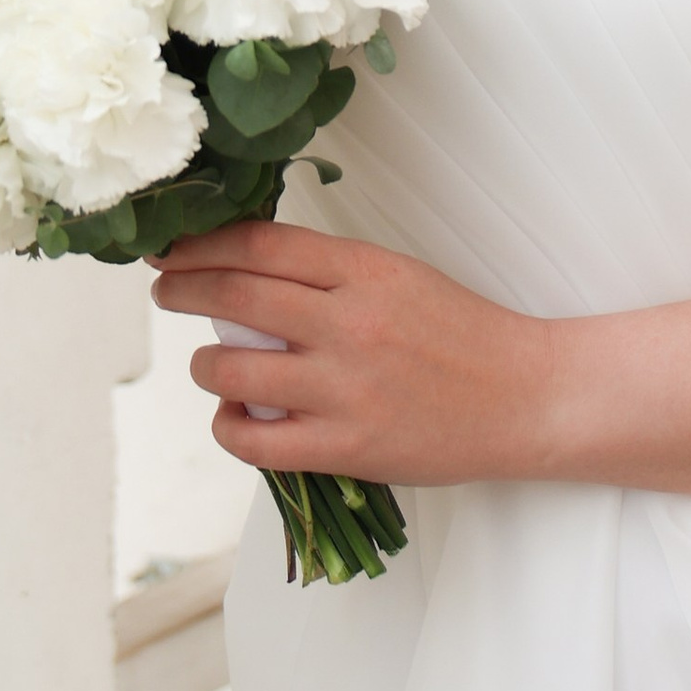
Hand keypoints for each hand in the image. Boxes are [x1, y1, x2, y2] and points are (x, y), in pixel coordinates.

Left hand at [152, 221, 555, 480]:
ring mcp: (346, 389)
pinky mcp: (347, 447)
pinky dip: (229, 424)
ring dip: (201, 363)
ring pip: (230, 367)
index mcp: (367, 271)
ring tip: (207, 362)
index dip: (201, 243)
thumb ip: (332, 275)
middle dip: (182, 289)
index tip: (172, 247)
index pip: (260, 244)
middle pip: (234, 295)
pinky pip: (254, 439)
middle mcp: (351, 324)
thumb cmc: (463, 334)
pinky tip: (236, 413)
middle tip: (165, 290)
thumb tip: (249, 271)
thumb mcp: (402, 277)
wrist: (525, 398)